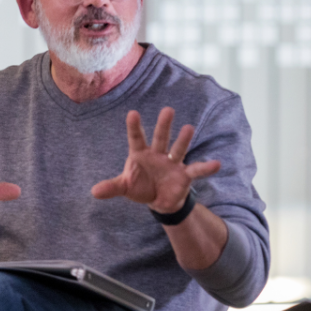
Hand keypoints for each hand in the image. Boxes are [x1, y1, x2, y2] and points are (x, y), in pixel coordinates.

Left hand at [91, 107, 221, 213]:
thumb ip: (112, 187)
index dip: (135, 127)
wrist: (158, 200)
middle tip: (168, 110)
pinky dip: (206, 168)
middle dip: (164, 125)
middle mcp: (158, 154)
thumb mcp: (125, 187)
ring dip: (183, 140)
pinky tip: (217, 164)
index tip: (133, 113)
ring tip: (188, 128)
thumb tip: (93, 192)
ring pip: (178, 149)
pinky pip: (196, 170)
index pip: (136, 138)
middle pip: (161, 138)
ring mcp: (172, 163)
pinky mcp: (184, 175)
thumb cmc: (140, 187)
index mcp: (140, 154)